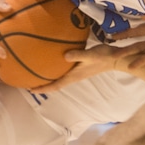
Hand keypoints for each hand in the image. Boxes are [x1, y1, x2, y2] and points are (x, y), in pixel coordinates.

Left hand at [28, 42, 142, 92]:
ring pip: (60, 79)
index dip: (43, 88)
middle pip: (55, 84)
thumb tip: (65, 56)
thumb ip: (78, 55)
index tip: (30, 89)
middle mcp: (74, 76)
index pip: (56, 85)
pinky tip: (54, 63)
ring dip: (49, 79)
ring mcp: (77, 73)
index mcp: (74, 76)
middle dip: (43, 85)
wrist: (115, 59)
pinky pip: (64, 72)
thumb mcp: (90, 55)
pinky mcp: (80, 68)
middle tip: (29, 83)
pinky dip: (56, 71)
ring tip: (38, 75)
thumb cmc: (103, 56)